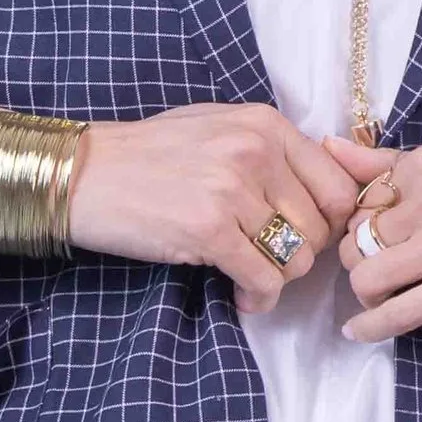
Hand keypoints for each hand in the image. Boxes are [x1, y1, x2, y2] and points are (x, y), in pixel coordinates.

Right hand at [68, 103, 360, 315]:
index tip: (306, 238)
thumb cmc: (148, 156)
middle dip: (300, 255)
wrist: (82, 173)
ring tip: (251, 278)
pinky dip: (259, 297)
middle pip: (321, 228)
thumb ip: (271, 151)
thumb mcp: (218, 129)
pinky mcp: (209, 229)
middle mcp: (256, 151)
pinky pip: (265, 278)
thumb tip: (324, 188)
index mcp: (266, 124)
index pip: (339, 186)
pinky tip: (241, 294)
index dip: (330, 223)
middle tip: (269, 261)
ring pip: (298, 259)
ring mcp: (233, 189)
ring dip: (278, 279)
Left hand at [324, 133, 421, 342]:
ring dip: (368, 298)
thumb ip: (393, 162)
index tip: (376, 244)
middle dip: (361, 265)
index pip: (360, 200)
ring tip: (383, 301)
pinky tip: (363, 333)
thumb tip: (329, 147)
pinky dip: (372, 329)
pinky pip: (397, 313)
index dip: (360, 228)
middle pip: (357, 241)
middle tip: (381, 278)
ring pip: (367, 278)